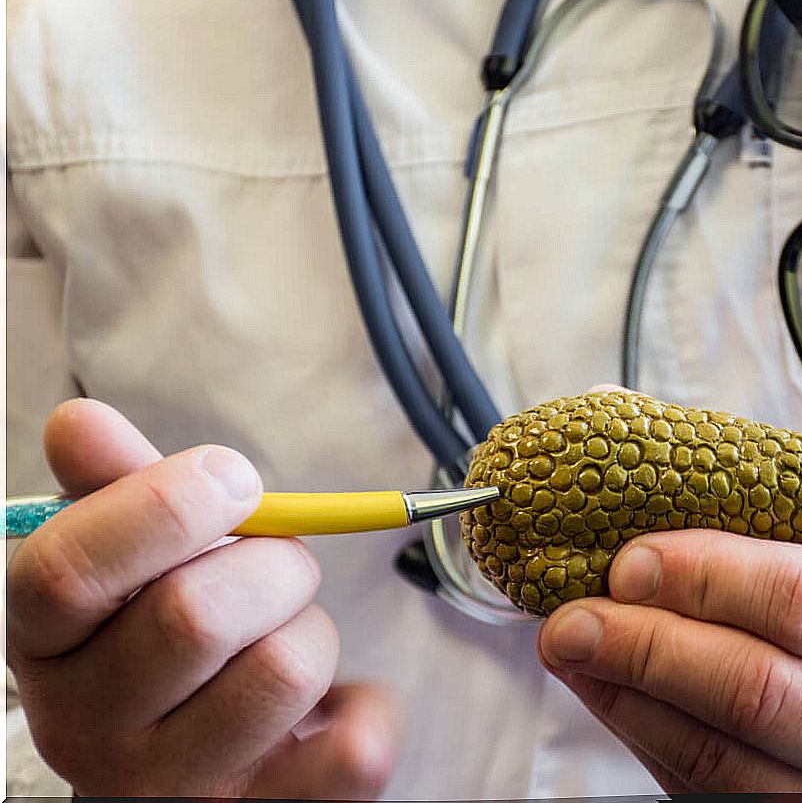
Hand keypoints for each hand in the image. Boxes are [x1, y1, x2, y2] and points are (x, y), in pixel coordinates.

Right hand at [7, 399, 396, 797]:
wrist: (192, 767)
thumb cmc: (166, 642)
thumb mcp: (132, 565)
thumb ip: (118, 492)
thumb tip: (79, 422)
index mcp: (47, 647)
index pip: (67, 571)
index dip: (162, 507)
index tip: (231, 478)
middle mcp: (90, 730)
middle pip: (196, 615)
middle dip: (273, 563)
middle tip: (277, 568)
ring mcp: (175, 787)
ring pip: (284, 670)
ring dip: (314, 630)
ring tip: (285, 640)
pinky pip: (351, 753)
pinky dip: (368, 708)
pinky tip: (332, 706)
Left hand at [538, 530, 801, 794]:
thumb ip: (773, 517)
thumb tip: (634, 445)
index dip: (704, 578)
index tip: (630, 560)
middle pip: (754, 690)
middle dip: (645, 645)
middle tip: (573, 615)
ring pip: (721, 759)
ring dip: (627, 696)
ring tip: (572, 649)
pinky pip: (711, 794)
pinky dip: (645, 737)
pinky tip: (608, 693)